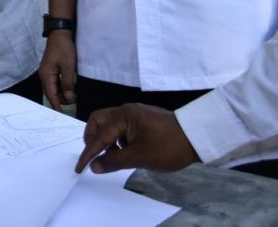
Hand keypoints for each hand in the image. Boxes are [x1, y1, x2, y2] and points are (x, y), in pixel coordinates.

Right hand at [38, 31, 76, 109]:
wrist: (60, 33)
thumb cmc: (63, 48)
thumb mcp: (68, 67)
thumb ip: (68, 84)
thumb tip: (69, 98)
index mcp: (46, 76)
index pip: (51, 95)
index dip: (57, 106)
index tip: (62, 115)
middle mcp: (44, 75)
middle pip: (51, 93)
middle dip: (62, 99)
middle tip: (75, 99)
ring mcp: (47, 72)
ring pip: (54, 89)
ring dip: (63, 93)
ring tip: (74, 93)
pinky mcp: (51, 69)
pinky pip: (55, 83)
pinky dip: (62, 87)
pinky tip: (70, 87)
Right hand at [75, 103, 199, 173]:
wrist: (198, 137)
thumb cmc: (168, 146)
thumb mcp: (140, 157)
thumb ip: (114, 161)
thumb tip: (95, 166)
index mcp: (123, 116)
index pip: (99, 136)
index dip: (88, 154)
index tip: (79, 168)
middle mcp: (126, 110)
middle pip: (98, 121)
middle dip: (93, 139)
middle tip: (95, 156)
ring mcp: (135, 113)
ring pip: (109, 124)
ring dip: (106, 140)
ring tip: (115, 157)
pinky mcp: (142, 119)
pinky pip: (121, 126)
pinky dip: (117, 139)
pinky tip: (126, 151)